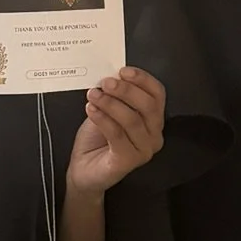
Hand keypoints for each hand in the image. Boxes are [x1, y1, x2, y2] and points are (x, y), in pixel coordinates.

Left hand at [67, 69, 164, 195]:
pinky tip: (91, 109)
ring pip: (132, 120)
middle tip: (106, 82)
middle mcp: (153, 135)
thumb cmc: (97, 139)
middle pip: (148, 106)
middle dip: (126, 90)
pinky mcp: (127, 161)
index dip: (143, 80)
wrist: (83, 169)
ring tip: (93, 95)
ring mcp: (143, 150)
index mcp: (153, 119)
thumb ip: (115, 94)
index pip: (157, 95)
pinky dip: (103, 119)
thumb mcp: (108, 109)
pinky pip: (117, 135)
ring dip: (110, 103)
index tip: (124, 70)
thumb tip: (112, 74)